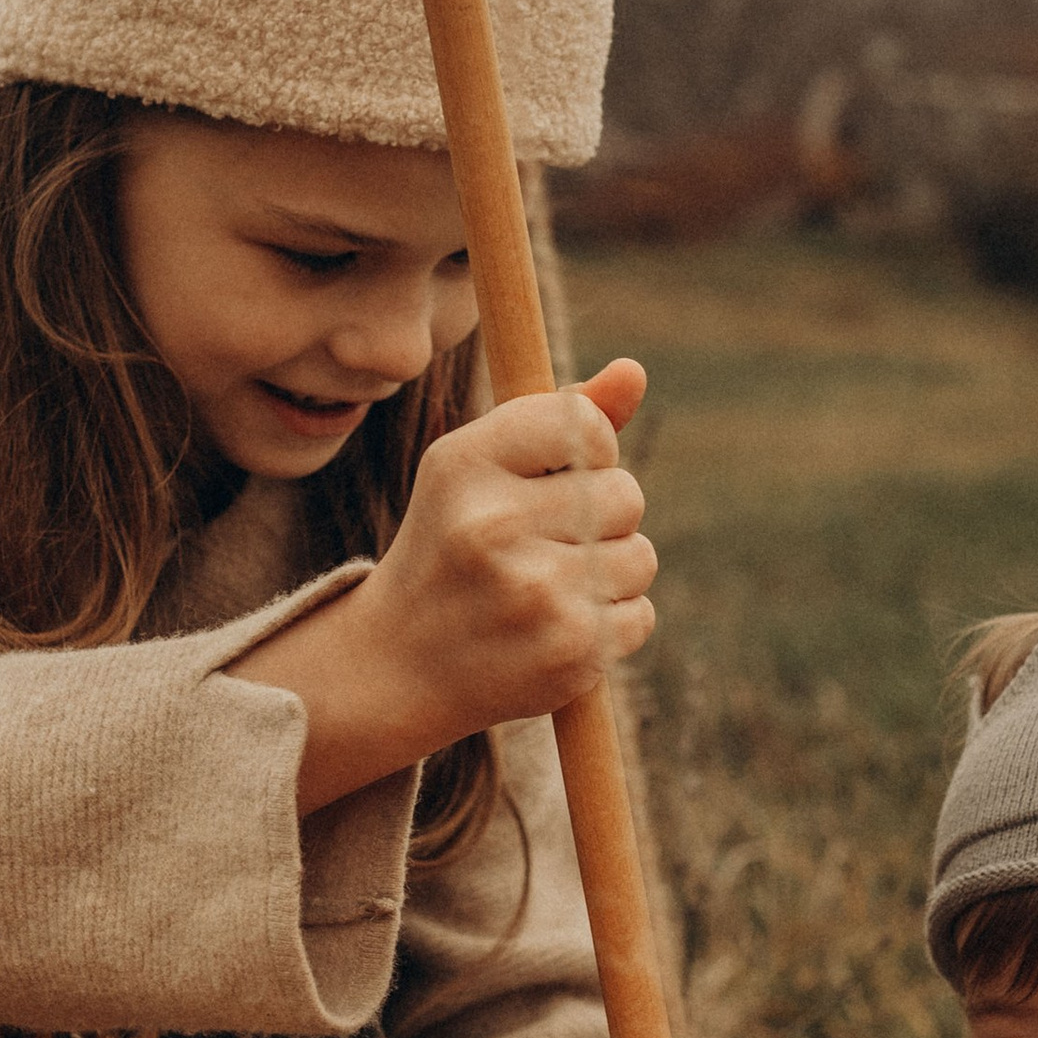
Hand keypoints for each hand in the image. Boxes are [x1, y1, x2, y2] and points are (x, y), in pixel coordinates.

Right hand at [228, 362, 654, 811]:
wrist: (397, 667)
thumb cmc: (451, 552)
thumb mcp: (479, 472)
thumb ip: (559, 420)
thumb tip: (634, 371)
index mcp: (464, 462)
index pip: (584, 425)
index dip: (589, 453)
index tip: (556, 480)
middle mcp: (492, 524)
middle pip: (624, 494)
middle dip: (601, 519)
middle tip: (542, 547)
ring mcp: (533, 592)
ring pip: (639, 557)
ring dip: (610, 575)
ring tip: (547, 592)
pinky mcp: (568, 649)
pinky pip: (640, 615)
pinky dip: (611, 626)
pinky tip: (555, 632)